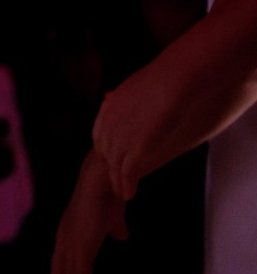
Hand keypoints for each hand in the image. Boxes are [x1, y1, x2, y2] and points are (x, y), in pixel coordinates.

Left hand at [52, 150, 127, 273]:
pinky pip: (80, 272)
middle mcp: (64, 239)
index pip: (60, 262)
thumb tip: (121, 236)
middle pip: (58, 271)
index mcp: (68, 234)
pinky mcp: (81, 243)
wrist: (106, 179)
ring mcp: (70, 241)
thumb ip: (115, 227)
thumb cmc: (108, 195)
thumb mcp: (112, 216)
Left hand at [90, 1, 256, 199]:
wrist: (172, 82)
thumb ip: (125, 97)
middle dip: (109, 168)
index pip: (100, 135)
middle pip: (105, 153)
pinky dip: (127, 185)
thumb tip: (119, 96)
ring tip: (121, 194)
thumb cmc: (162, 78)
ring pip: (115, 166)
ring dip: (117, 182)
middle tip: (113, 180)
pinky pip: (128, 172)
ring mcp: (121, 137)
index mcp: (108, 109)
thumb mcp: (135, 86)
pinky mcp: (137, 148)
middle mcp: (110, 124)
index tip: (109, 158)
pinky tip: (129, 195)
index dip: (106, 149)